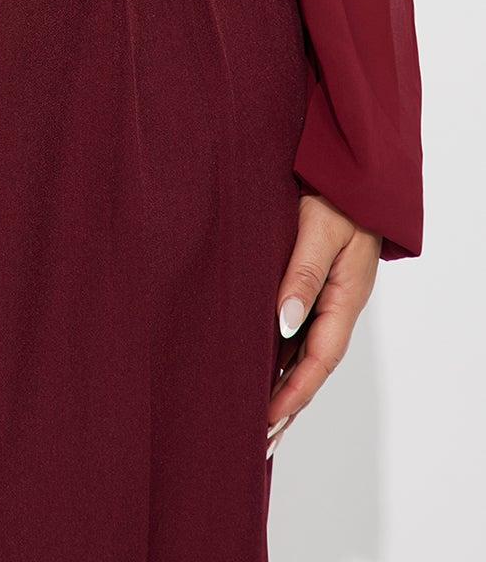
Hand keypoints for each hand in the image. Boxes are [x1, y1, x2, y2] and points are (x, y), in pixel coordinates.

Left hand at [267, 191, 379, 456]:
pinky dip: (280, 350)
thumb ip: (302, 274)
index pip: (319, 359)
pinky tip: (260, 363)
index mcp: (345, 297)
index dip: (292, 393)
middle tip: (258, 439)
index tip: (266, 421)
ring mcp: (327, 294)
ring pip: (303, 348)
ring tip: (257, 414)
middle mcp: (337, 303)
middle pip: (312, 364)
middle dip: (287, 401)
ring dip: (282, 380)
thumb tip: (284, 323)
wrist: (349, 166)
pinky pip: (297, 325)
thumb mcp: (320, 230)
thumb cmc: (337, 193)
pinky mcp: (313, 280)